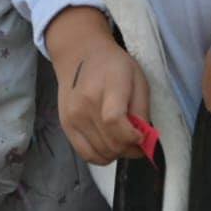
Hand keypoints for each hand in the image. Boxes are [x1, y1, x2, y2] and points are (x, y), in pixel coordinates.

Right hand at [45, 6, 150, 163]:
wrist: (79, 54)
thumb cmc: (113, 65)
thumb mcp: (137, 78)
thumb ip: (142, 110)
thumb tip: (144, 139)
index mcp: (107, 86)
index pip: (114, 121)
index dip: (132, 136)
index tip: (141, 136)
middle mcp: (85, 103)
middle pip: (110, 142)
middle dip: (129, 148)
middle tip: (137, 141)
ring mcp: (73, 116)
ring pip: (100, 153)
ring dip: (117, 153)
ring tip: (122, 140)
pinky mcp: (66, 125)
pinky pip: (86, 154)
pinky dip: (101, 157)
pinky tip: (109, 146)